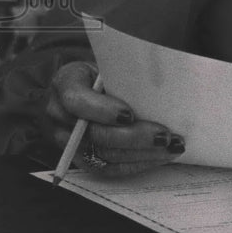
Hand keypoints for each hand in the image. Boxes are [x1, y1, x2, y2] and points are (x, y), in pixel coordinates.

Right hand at [46, 61, 184, 176]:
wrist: (86, 87)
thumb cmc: (104, 72)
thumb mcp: (108, 63)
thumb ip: (124, 74)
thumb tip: (160, 84)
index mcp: (65, 84)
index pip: (77, 101)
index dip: (103, 110)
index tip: (130, 114)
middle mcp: (60, 116)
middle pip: (95, 134)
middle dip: (134, 137)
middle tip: (164, 136)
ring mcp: (69, 142)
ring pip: (104, 154)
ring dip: (142, 154)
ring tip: (171, 147)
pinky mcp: (82, 158)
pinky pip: (108, 168)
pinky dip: (137, 163)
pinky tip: (159, 157)